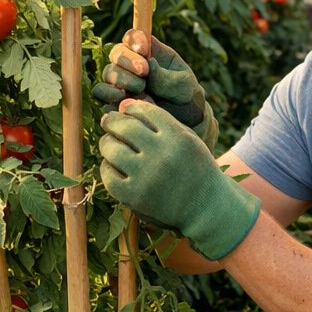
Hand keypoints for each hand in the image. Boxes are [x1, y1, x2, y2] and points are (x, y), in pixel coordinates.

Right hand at [92, 30, 218, 151]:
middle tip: (144, 72)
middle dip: (128, 61)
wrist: (182, 121)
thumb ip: (166, 76)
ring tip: (140, 90)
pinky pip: (101, 94)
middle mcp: (130, 64)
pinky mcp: (112, 99)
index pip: (133, 37)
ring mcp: (119, 81)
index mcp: (148, 51)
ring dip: (120, 79)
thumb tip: (150, 64)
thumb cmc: (184, 95)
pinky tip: (130, 102)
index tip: (143, 50)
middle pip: (116, 53)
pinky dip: (113, 97)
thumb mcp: (183, 84)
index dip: (134, 40)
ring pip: (107, 73)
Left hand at [97, 100, 259, 260]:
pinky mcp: (134, 197)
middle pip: (124, 127)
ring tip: (111, 144)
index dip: (131, 108)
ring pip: (111, 148)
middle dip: (112, 121)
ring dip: (107, 143)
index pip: (144, 111)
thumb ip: (158, 120)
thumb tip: (122, 104)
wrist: (204, 206)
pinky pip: (107, 174)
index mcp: (178, 138)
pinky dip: (107, 167)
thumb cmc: (193, 167)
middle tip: (108, 122)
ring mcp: (147, 177)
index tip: (125, 110)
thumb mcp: (187, 138)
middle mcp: (162, 156)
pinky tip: (114, 165)